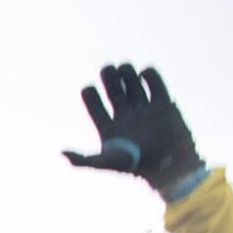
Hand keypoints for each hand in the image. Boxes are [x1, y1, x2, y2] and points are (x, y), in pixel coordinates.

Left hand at [63, 64, 203, 194]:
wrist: (170, 163)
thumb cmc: (137, 164)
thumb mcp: (106, 162)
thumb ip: (82, 159)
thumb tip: (62, 153)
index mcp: (110, 129)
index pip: (95, 108)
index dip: (91, 97)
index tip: (89, 89)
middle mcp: (126, 118)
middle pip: (114, 93)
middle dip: (109, 79)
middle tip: (107, 69)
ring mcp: (145, 111)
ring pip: (133, 86)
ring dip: (127, 75)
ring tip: (123, 68)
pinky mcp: (164, 105)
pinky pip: (155, 85)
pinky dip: (149, 76)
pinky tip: (143, 75)